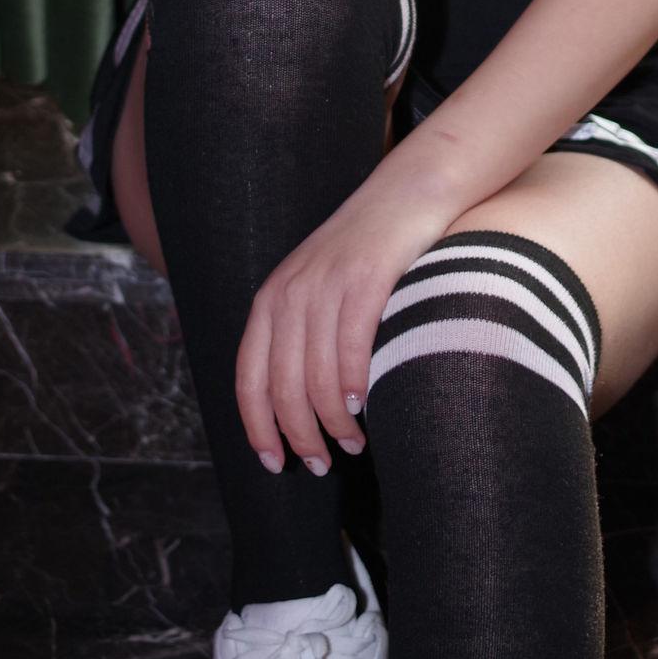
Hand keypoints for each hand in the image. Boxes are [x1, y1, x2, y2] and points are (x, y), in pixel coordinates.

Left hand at [235, 166, 455, 475]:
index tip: (274, 464)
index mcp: (271, 299)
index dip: (258, 428)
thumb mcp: (318, 287)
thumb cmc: (368, 252)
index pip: (249, 378)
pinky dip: (354, 386)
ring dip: (333, 424)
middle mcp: (290, 292)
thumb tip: (299, 405)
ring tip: (353, 445)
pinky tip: (364, 406)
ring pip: (316, 378)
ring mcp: (326, 285)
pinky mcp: (365, 279)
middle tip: (321, 466)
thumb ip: (302, 333)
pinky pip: (351, 348)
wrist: (408, 192)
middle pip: (282, 388)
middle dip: (300, 437)